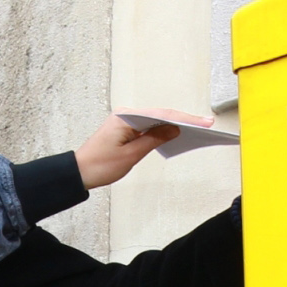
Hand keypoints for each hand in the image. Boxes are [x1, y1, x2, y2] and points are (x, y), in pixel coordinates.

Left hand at [73, 109, 214, 188]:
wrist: (79, 172)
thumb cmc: (100, 165)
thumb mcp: (131, 155)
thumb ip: (154, 139)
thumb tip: (174, 129)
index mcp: (127, 117)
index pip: (162, 114)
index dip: (184, 118)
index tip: (202, 122)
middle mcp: (127, 114)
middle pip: (161, 114)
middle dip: (184, 119)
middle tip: (206, 124)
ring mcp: (126, 120)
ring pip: (156, 119)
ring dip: (174, 124)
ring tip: (196, 129)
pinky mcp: (126, 128)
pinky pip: (149, 126)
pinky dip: (163, 130)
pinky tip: (176, 134)